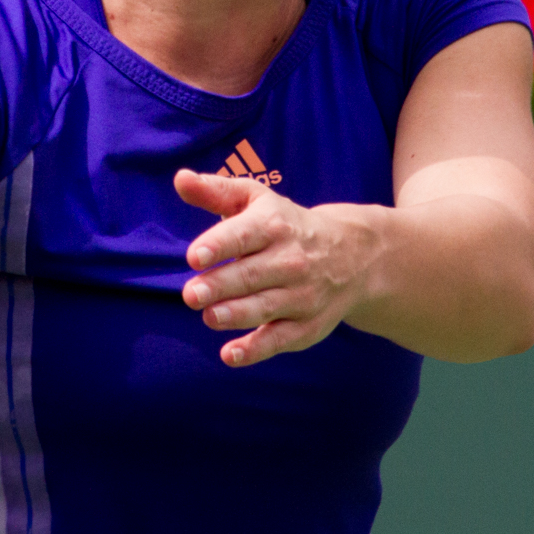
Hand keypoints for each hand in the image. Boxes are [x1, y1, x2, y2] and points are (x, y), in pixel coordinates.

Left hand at [174, 169, 380, 367]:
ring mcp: (301, 295)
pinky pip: (280, 340)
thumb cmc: (287, 225)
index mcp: (274, 225)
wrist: (354, 256)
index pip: (244, 235)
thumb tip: (180, 179)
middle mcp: (291, 261)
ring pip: (265, 307)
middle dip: (220, 286)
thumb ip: (215, 191)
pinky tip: (230, 355)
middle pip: (251, 275)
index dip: (218, 245)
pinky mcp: (306, 327)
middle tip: (191, 295)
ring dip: (235, 314)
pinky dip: (256, 349)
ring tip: (209, 317)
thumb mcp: (256, 200)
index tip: (194, 256)